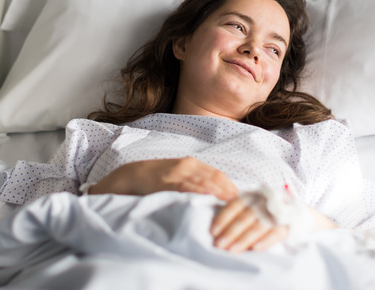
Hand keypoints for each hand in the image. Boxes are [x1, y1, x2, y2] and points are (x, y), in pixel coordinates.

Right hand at [88, 156, 237, 201]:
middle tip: (245, 208)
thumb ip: (194, 184)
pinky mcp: (166, 181)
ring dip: (220, 196)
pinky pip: (186, 188)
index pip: (218, 175)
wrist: (130, 176)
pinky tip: (209, 203)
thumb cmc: (155, 182)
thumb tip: (215, 199)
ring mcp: (176, 172)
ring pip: (204, 183)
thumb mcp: (177, 178)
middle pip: (215, 178)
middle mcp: (187, 165)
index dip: (232, 187)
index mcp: (191, 164)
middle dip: (230, 193)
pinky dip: (200, 195)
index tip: (244, 200)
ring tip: (233, 209)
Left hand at [210, 197, 288, 252]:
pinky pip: (275, 233)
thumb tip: (217, 230)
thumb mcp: (250, 205)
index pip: (233, 206)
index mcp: (251, 196)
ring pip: (257, 227)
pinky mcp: (287, 224)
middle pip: (243, 218)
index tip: (213, 232)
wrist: (295, 211)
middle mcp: (262, 202)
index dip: (222, 219)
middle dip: (230, 233)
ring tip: (232, 250)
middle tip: (219, 245)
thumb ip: (236, 213)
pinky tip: (254, 249)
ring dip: (243, 240)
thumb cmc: (265, 210)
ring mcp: (275, 212)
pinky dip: (264, 241)